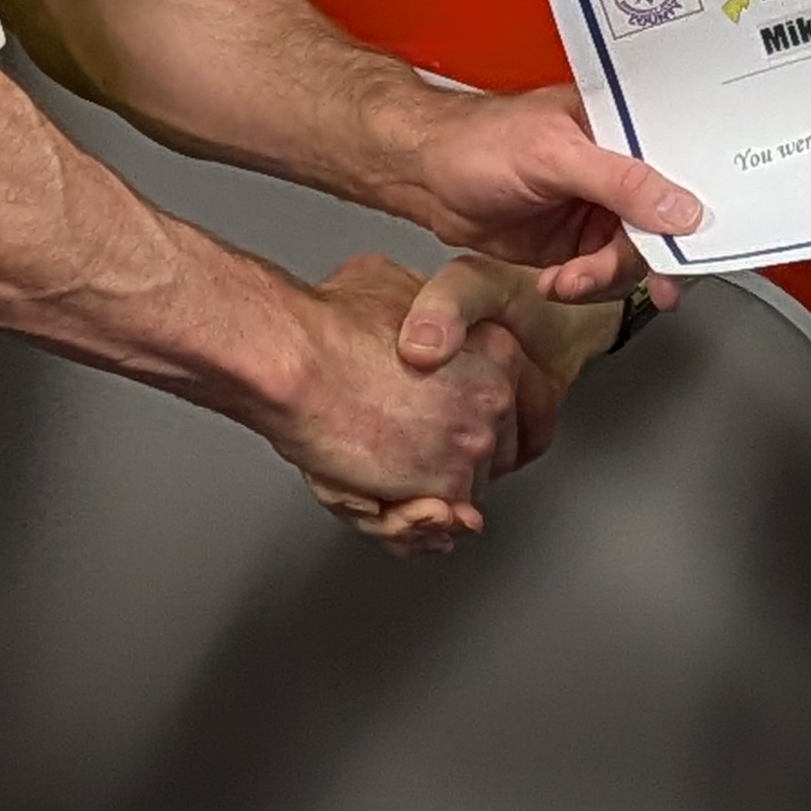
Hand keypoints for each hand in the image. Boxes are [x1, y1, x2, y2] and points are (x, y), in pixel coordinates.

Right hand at [271, 254, 530, 550]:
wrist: (294, 361)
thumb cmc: (329, 325)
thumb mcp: (397, 286)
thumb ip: (426, 310)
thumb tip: (418, 320)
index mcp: (497, 348)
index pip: (517, 406)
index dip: (478, 420)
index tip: (449, 425)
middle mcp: (496, 398)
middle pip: (493, 452)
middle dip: (452, 459)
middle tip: (403, 446)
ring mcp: (473, 445)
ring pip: (464, 491)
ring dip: (426, 492)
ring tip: (379, 467)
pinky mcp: (444, 489)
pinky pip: (436, 524)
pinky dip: (408, 524)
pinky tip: (379, 496)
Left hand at [391, 81, 701, 301]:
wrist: (422, 176)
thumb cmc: (476, 140)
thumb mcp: (555, 156)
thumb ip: (621, 183)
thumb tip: (679, 208)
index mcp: (621, 127)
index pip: (680, 167)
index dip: (694, 209)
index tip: (697, 249)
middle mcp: (616, 167)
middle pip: (664, 221)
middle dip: (650, 258)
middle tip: (651, 286)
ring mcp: (596, 207)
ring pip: (634, 256)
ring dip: (606, 277)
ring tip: (571, 278)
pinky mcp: (575, 241)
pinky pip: (602, 274)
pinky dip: (586, 286)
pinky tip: (559, 281)